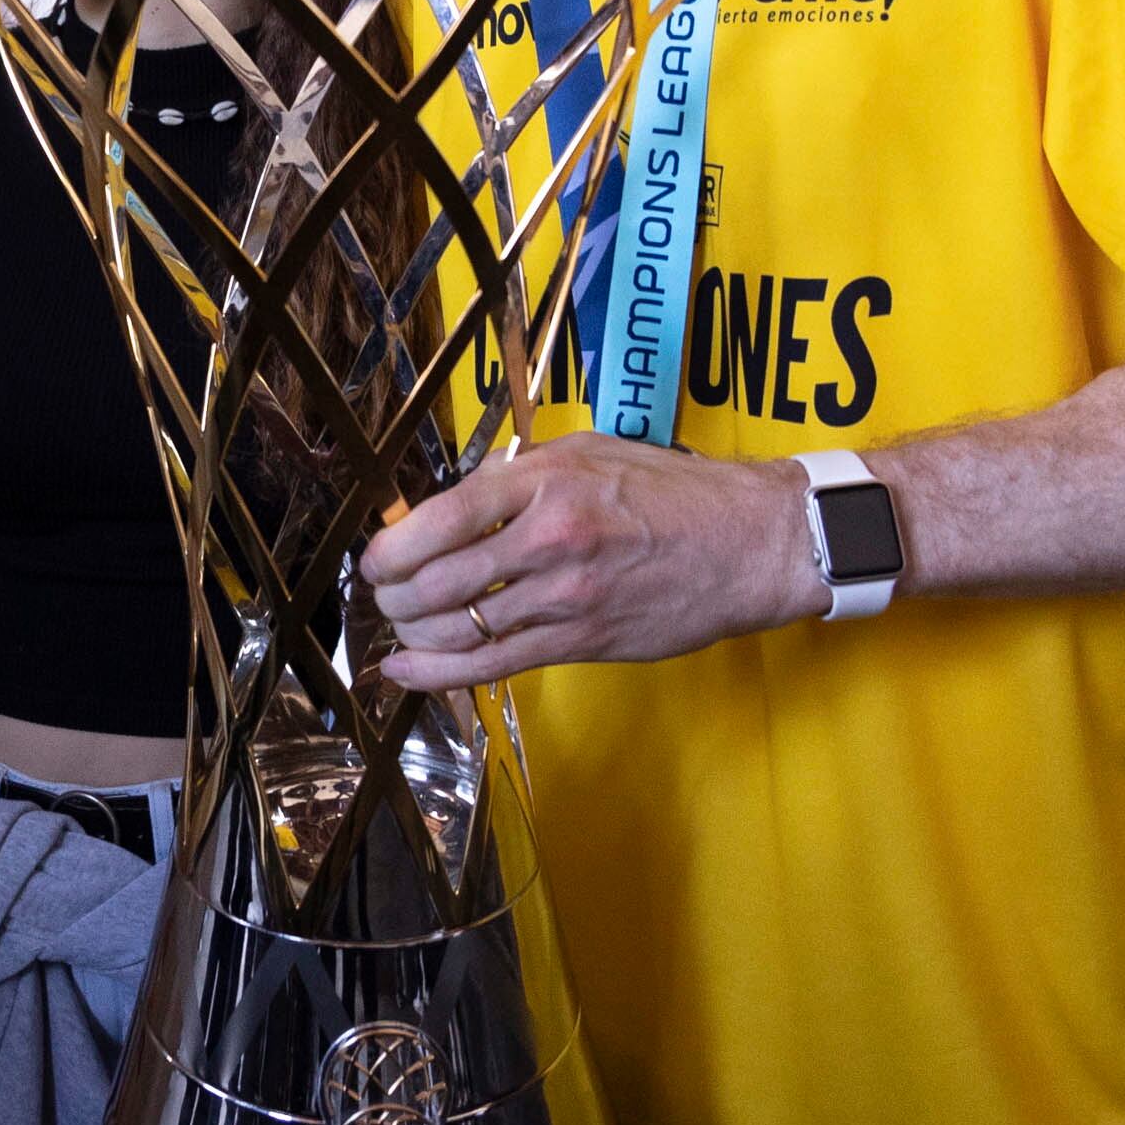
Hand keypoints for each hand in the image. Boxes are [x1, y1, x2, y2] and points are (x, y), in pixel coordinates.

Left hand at [360, 432, 824, 687]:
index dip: (389, 548)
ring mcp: (563, 595)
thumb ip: (516, 474)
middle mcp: (547, 537)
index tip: (375, 560)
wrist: (749, 543)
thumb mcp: (588, 452)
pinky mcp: (581, 640)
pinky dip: (436, 672)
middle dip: (392, 596)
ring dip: (412, 633)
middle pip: (433, 581)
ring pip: (456, 627)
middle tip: (385, 596)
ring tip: (403, 627)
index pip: (437, 519)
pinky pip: (491, 665)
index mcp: (543, 481)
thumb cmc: (672, 492)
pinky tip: (406, 671)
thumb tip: (448, 502)